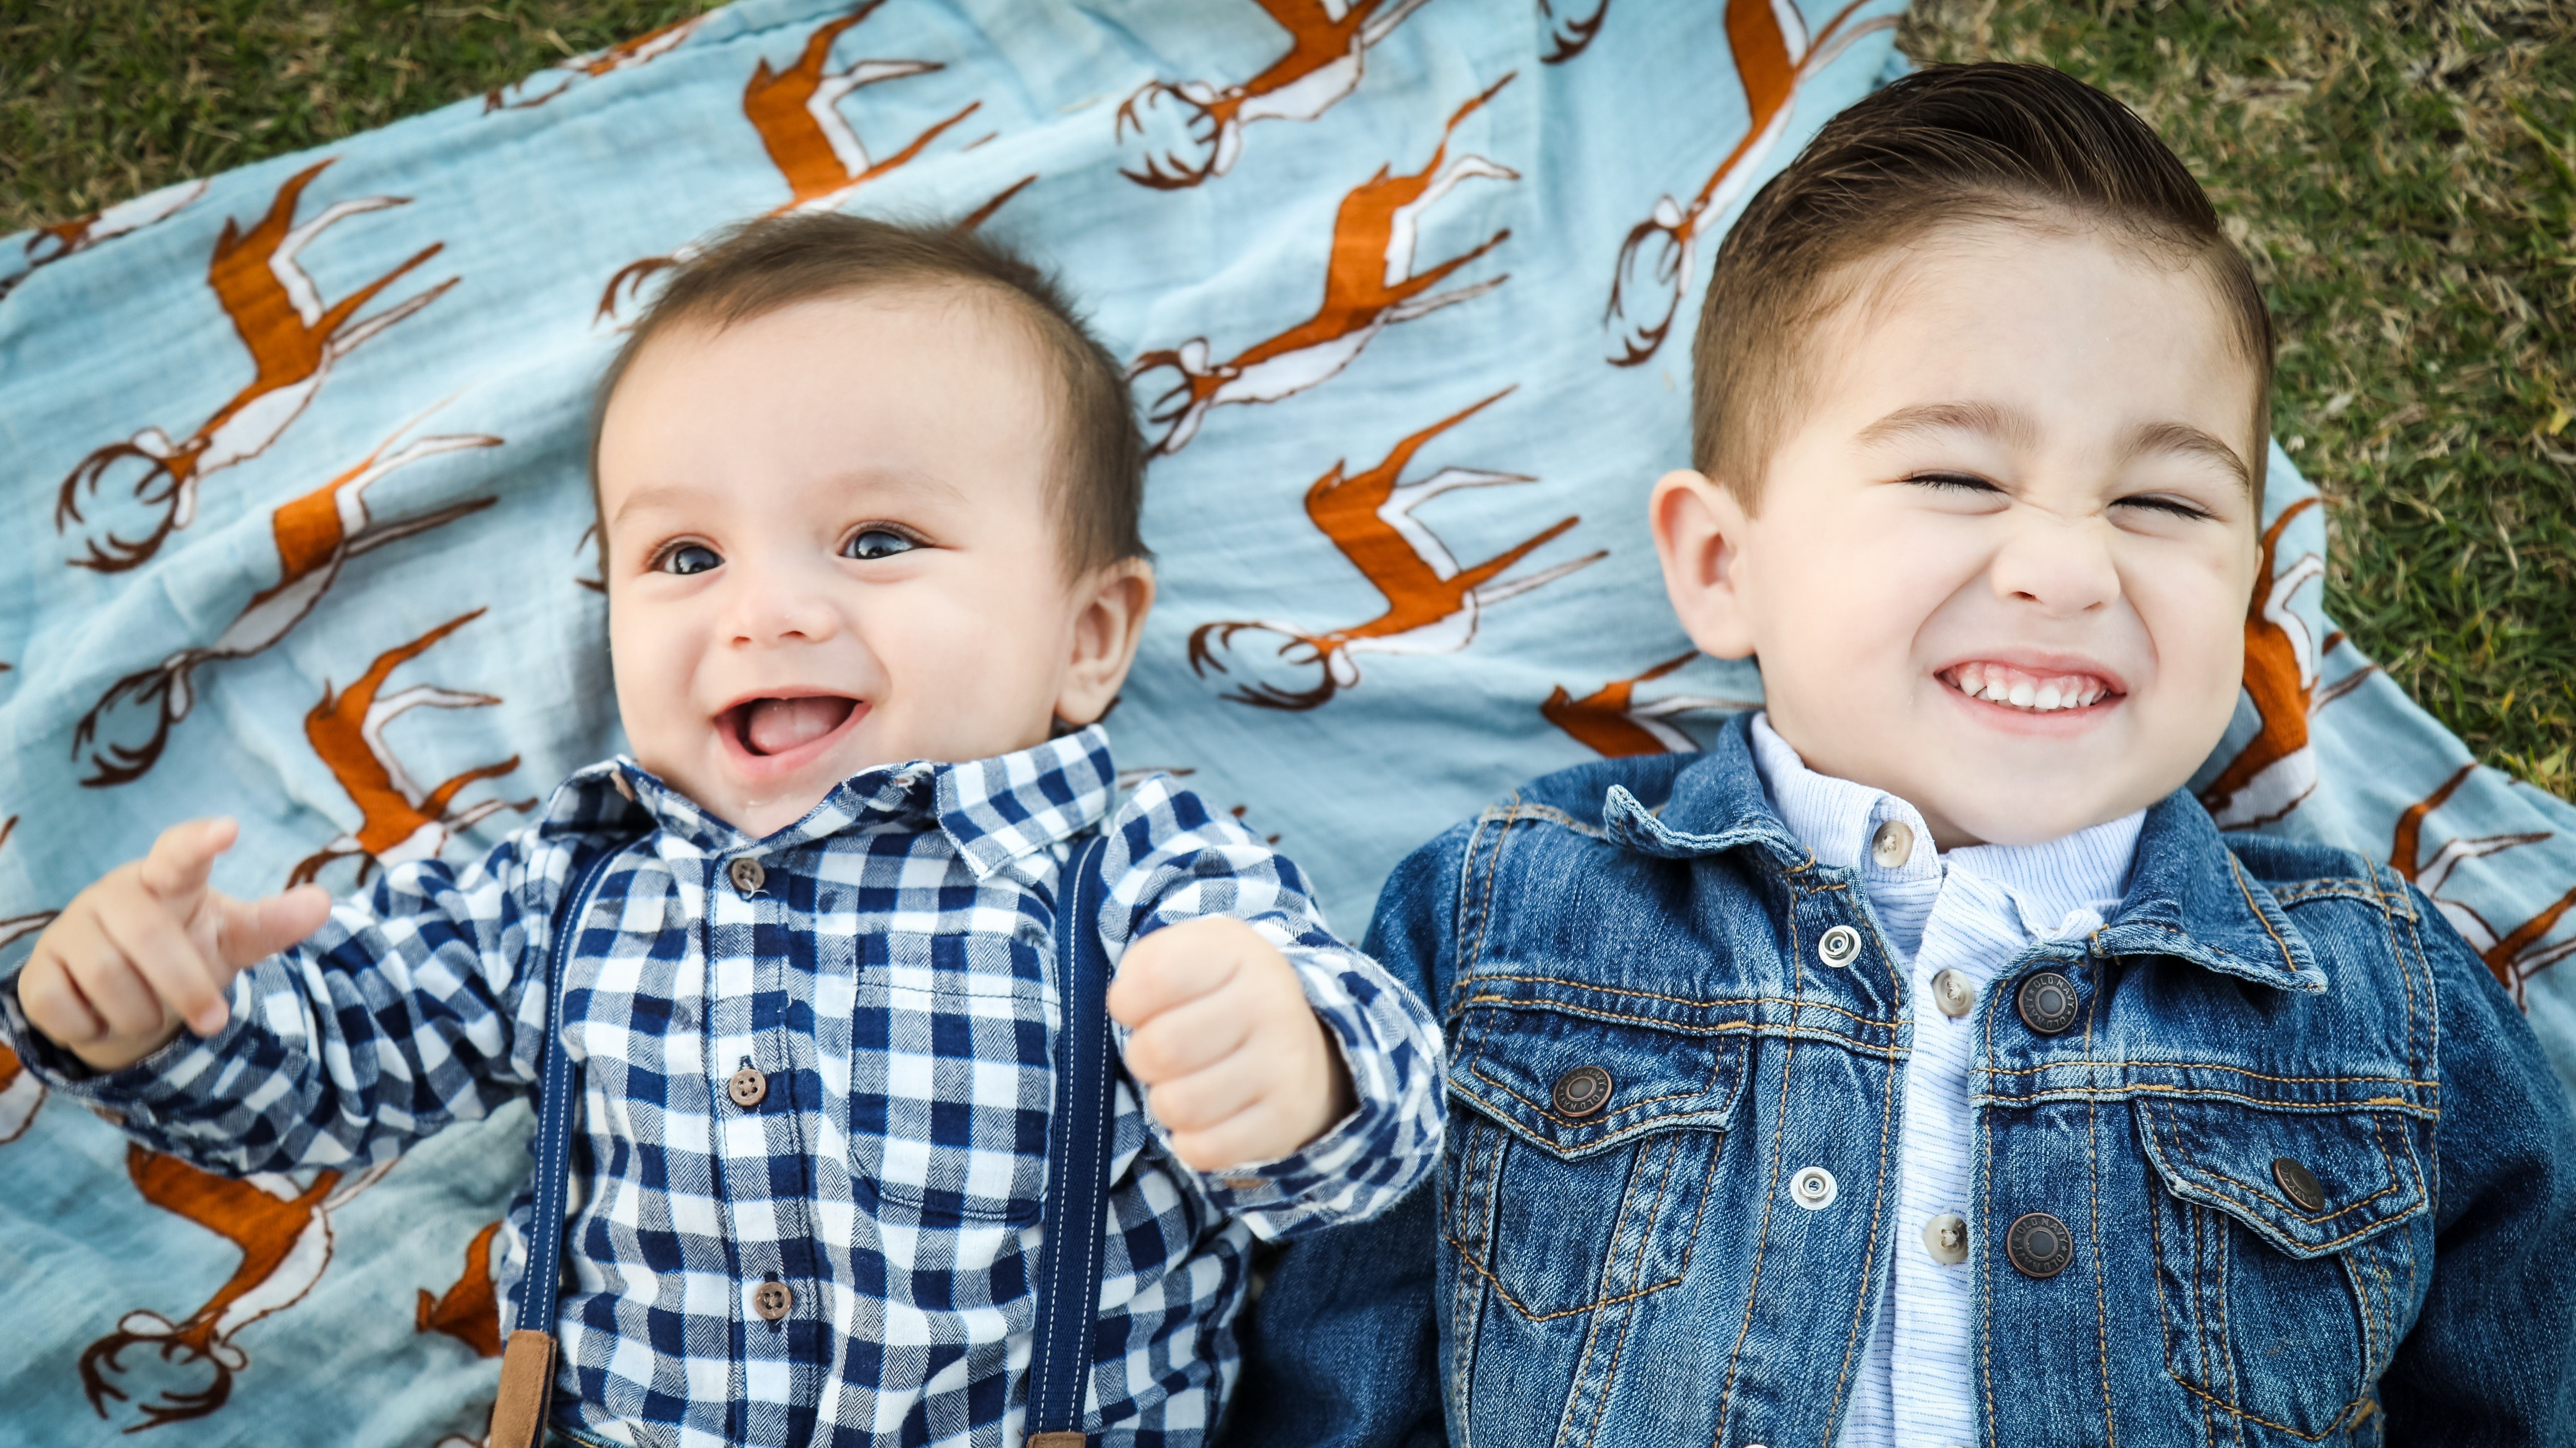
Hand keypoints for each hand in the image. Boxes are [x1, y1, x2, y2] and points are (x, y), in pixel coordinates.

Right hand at [18, 818, 331, 1072]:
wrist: (122, 997)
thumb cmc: (184, 951)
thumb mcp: (231, 938)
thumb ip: (271, 923)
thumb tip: (322, 903)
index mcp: (166, 880)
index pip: (180, 853)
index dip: (199, 842)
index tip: (228, 829)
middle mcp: (113, 895)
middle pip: (150, 940)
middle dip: (188, 988)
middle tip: (215, 1021)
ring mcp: (69, 930)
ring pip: (109, 980)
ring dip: (143, 1012)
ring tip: (151, 1010)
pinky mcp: (37, 974)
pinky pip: (68, 1009)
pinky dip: (97, 1028)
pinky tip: (104, 1016)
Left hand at [1106, 917, 1356, 1173]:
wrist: (1299, 1044)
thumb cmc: (1221, 997)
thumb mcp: (1191, 954)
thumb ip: (1146, 965)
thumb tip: (1125, 1006)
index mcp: (1239, 954)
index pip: (1153, 978)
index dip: (1127, 1001)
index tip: (1140, 1007)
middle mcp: (1270, 1003)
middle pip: (1159, 1048)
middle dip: (1144, 1058)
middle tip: (1164, 1053)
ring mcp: (1284, 1064)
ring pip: (1178, 1105)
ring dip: (1165, 1101)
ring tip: (1186, 1084)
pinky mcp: (1285, 1119)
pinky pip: (1204, 1150)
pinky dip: (1189, 1141)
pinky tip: (1205, 1118)